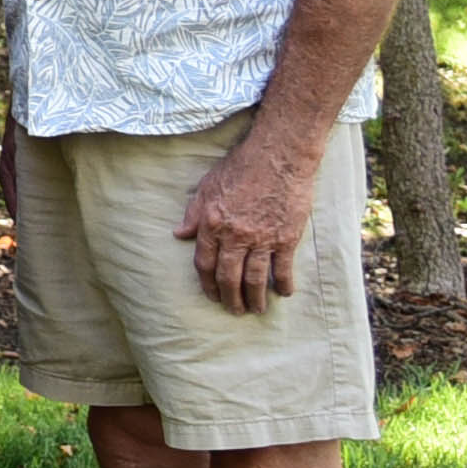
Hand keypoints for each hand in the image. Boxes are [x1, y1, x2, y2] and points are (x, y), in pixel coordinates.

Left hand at [176, 129, 318, 315]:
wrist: (278, 156)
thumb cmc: (240, 167)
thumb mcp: (206, 187)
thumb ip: (193, 214)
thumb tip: (179, 234)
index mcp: (212, 223)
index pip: (204, 263)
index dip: (207, 283)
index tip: (211, 295)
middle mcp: (235, 235)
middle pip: (229, 276)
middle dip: (230, 298)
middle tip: (233, 311)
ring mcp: (262, 238)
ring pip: (256, 278)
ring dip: (256, 298)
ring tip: (256, 310)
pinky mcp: (287, 237)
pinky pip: (283, 268)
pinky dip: (284, 284)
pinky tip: (284, 293)